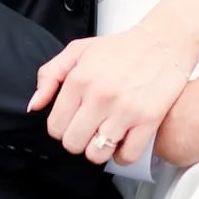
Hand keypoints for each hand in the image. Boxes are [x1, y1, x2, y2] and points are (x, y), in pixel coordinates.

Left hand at [30, 26, 198, 165]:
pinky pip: (127, 156)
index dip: (61, 128)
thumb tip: (35, 105)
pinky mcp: (148, 120)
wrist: (163, 42)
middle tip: (88, 129)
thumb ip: (50, 75)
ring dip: (99, 149)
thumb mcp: (78, 50)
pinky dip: (122, 154)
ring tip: (105, 135)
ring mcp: (124, 110)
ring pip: (97, 154)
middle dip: (78, 140)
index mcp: (80, 80)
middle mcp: (100, 97)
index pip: (55, 126)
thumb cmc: (121, 48)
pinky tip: (123, 140)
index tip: (71, 122)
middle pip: (73, 144)